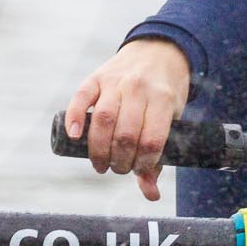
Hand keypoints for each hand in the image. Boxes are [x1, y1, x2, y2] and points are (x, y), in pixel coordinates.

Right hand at [63, 38, 192, 201]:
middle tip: (116, 169)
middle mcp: (138, 88)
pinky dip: (75, 117)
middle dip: (119, 161)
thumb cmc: (166, 92)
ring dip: (98, 149)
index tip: (138, 171)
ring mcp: (116, 81)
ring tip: (100, 164)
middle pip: (125, 134)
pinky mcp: (96, 76)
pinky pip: (81, 97)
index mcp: (163, 100)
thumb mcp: (173, 118)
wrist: (159, 51)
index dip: (142, 164)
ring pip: (103, 120)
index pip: (150, 140)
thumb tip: (151, 194)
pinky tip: (74, 137)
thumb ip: (158, 155)